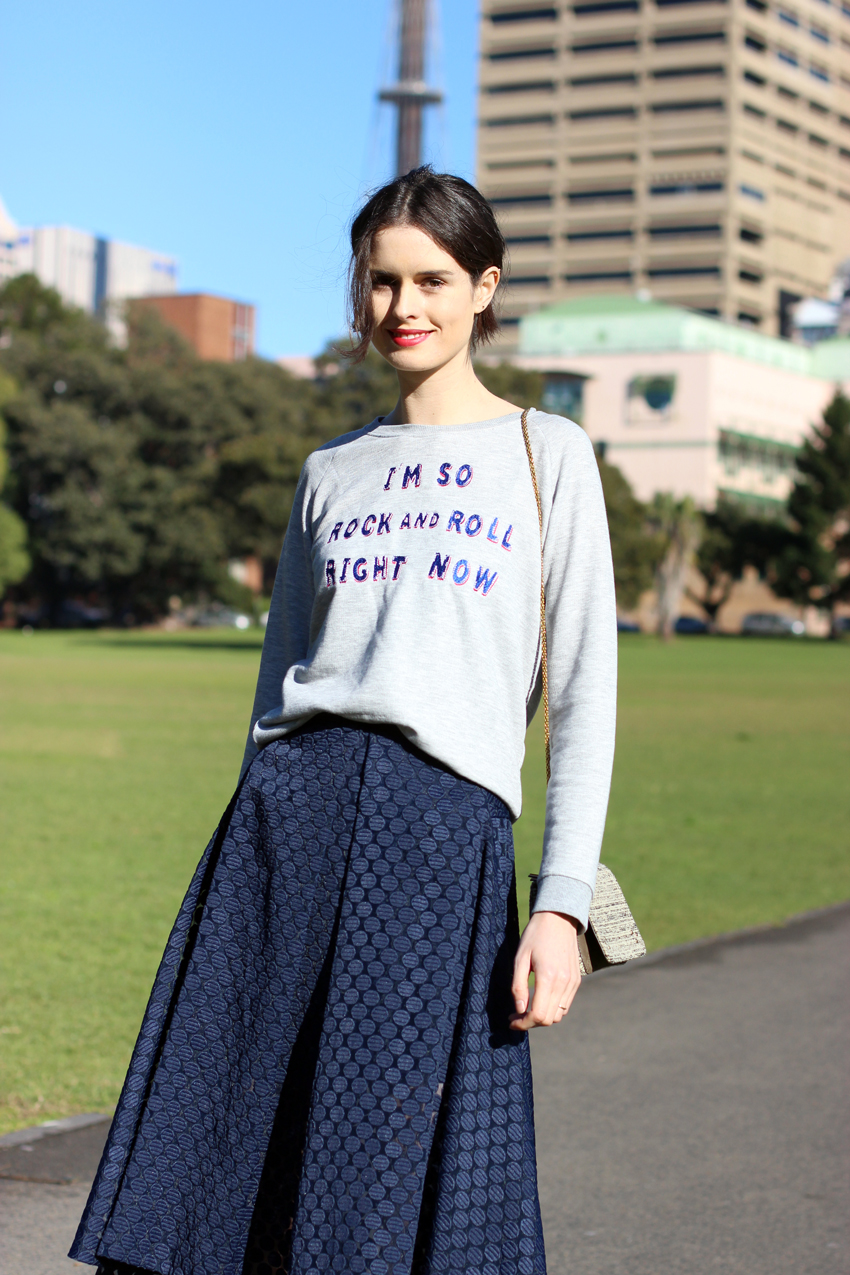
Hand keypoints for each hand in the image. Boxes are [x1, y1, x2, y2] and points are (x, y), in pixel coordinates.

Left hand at [509, 910, 581, 1030]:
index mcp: (548, 978)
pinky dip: (552, 1009)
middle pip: (548, 1020)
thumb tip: (519, 1009)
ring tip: (527, 1008)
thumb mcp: (520, 958)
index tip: (511, 1020)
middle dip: (530, 1022)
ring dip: (542, 1017)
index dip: (523, 1023)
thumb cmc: (535, 935)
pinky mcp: (576, 981)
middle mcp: (564, 983)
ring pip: (558, 1015)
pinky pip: (565, 1005)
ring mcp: (573, 983)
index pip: (538, 1015)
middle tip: (516, 1015)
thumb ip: (518, 986)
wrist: (558, 918)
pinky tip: (540, 999)